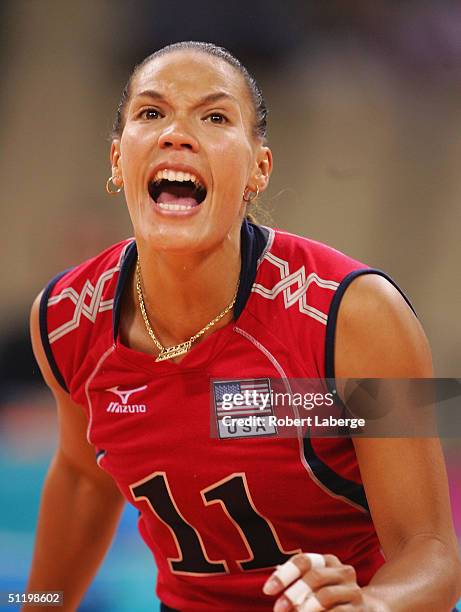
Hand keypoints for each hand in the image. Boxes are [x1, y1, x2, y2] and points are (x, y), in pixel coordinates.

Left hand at [262, 553, 386, 611]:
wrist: (372, 609)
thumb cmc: (332, 597)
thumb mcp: (316, 585)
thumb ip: (297, 582)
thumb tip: (272, 583)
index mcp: (329, 561)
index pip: (304, 561)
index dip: (284, 575)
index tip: (267, 590)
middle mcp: (344, 572)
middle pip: (314, 577)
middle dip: (293, 593)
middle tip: (278, 609)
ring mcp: (355, 591)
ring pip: (326, 596)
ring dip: (306, 608)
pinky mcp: (362, 610)